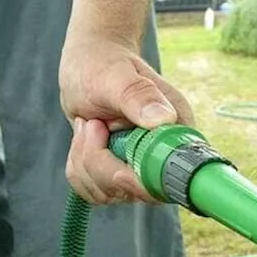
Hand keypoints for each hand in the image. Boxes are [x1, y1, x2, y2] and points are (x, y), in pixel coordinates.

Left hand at [59, 32, 193, 204]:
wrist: (89, 63)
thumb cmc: (104, 63)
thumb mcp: (117, 75)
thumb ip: (139, 95)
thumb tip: (162, 119)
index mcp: (177, 130)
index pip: (169, 177)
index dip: (140, 182)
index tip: (116, 166)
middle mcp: (162, 154)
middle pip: (135, 191)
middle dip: (101, 165)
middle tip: (93, 124)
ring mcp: (139, 168)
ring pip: (108, 193)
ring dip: (85, 163)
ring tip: (88, 124)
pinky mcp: (117, 174)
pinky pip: (93, 191)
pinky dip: (78, 169)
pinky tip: (83, 139)